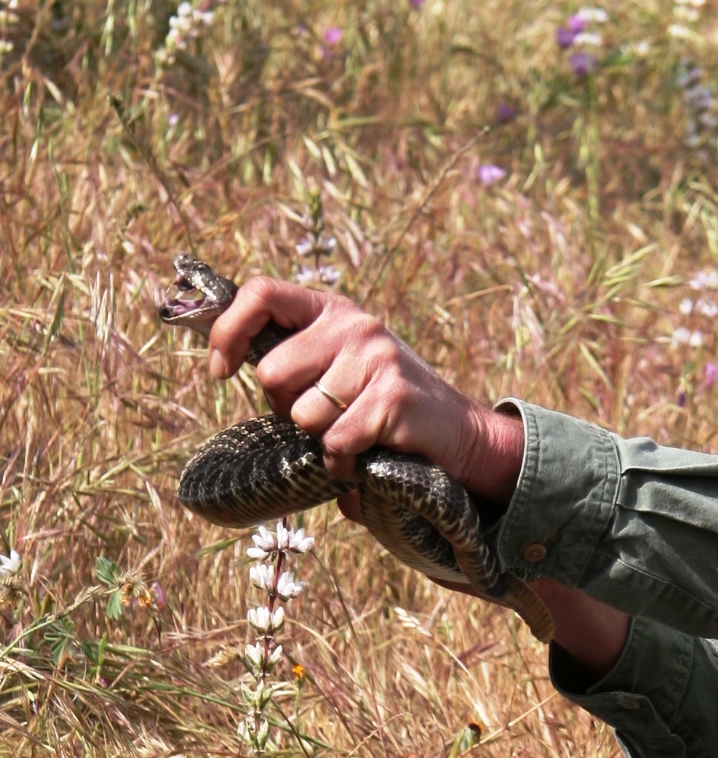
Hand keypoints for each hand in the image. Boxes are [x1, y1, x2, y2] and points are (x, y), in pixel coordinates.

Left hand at [205, 276, 524, 503]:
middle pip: (272, 372)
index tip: (221, 370)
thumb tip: (219, 361)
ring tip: (352, 434)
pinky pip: (336, 442)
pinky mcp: (392, 397)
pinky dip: (344, 463)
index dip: (228, 331)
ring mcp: (377, 358)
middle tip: (322, 416)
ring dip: (320, 440)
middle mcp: (355, 325)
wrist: (458, 432)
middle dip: (285, 407)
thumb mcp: (337, 366)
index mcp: (332, 311)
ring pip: (303, 415)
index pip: (261, 294)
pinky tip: (367, 456)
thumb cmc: (380, 404)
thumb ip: (293, 359)